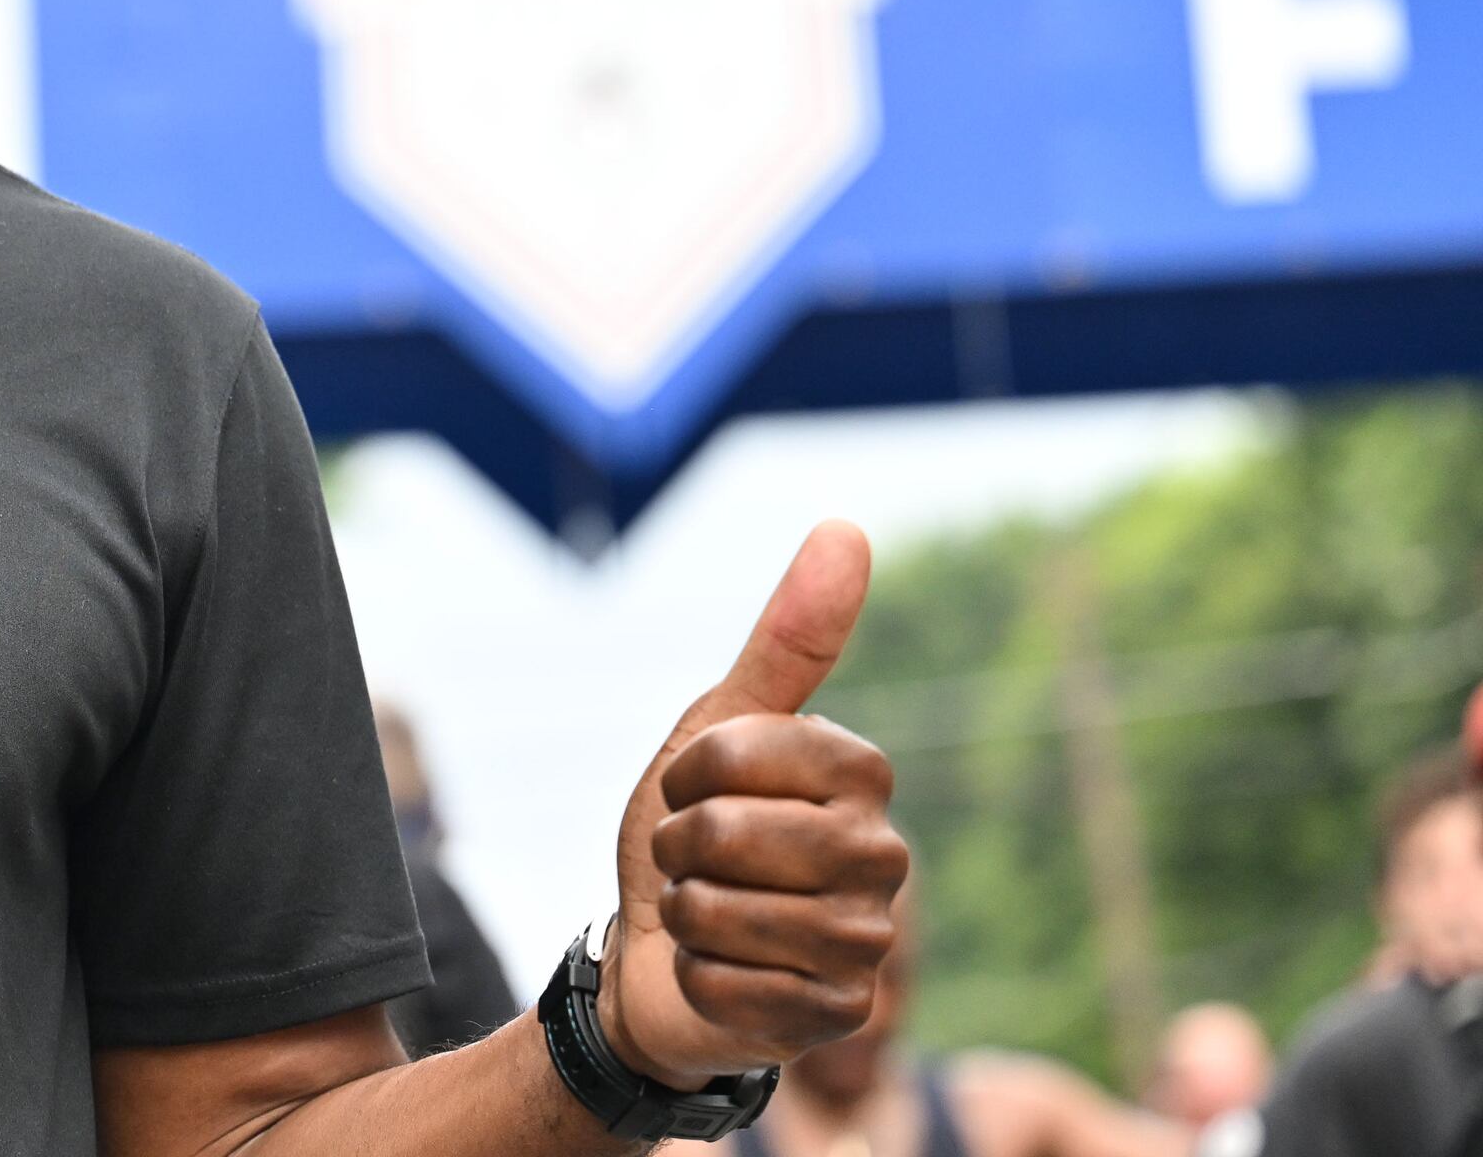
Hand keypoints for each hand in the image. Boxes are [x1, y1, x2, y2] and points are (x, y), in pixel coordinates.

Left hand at [602, 520, 907, 1086]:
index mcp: (861, 775)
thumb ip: (787, 640)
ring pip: (723, 911)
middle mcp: (884, 856)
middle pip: (726, 834)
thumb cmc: (692, 833)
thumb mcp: (718, 729)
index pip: (737, 750)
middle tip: (692, 859)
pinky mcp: (836, 1015)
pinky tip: (721, 973)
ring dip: (685, 912)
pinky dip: (699, 976)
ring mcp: (867, 942)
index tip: (695, 788)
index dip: (687, 772)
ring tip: (706, 912)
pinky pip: (729, 983)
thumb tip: (846, 528)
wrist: (660, 955)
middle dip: (678, 846)